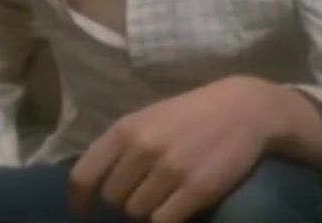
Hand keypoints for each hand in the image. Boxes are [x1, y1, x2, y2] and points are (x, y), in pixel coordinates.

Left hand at [68, 76, 281, 222]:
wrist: (243, 109)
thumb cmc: (189, 115)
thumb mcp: (146, 120)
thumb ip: (119, 148)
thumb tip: (94, 183)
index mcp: (124, 130)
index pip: (84, 175)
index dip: (79, 200)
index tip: (83, 212)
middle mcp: (142, 149)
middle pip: (112, 199)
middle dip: (122, 202)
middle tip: (140, 196)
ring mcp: (170, 170)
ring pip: (136, 213)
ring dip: (145, 212)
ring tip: (161, 199)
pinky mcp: (197, 189)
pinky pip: (162, 221)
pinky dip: (164, 220)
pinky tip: (174, 210)